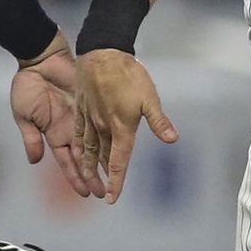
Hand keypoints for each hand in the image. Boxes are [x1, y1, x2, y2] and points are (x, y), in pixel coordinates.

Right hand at [12, 38, 99, 198]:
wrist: (40, 58)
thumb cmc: (27, 85)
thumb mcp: (23, 114)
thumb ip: (30, 138)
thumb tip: (35, 161)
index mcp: (53, 135)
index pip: (68, 163)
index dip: (76, 178)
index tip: (86, 193)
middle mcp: (68, 129)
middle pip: (84, 158)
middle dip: (92, 175)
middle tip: (104, 191)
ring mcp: (80, 116)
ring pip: (95, 143)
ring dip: (103, 158)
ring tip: (114, 173)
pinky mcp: (88, 103)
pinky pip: (100, 121)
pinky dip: (108, 133)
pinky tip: (118, 142)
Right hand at [74, 48, 178, 204]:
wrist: (102, 53)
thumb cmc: (128, 74)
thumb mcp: (150, 97)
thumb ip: (159, 121)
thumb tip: (172, 139)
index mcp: (121, 127)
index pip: (119, 161)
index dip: (116, 181)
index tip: (112, 198)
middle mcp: (103, 127)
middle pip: (103, 157)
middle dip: (102, 177)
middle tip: (100, 193)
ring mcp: (90, 117)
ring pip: (89, 147)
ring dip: (89, 165)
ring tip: (86, 179)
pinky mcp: (82, 108)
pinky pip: (79, 132)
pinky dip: (79, 146)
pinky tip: (78, 152)